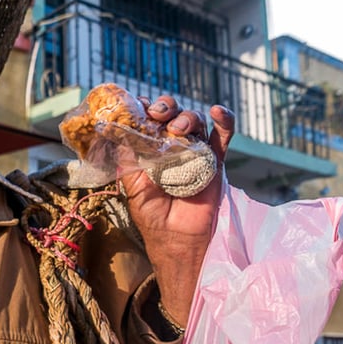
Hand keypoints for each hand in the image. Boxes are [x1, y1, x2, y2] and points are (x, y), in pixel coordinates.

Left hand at [120, 97, 234, 323]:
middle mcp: (172, 147)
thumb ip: (128, 159)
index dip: (143, 108)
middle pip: (171, 115)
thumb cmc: (153, 215)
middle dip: (164, 108)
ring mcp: (195, 152)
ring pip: (195, 121)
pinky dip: (225, 120)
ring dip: (188, 116)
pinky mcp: (216, 161)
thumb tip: (117, 130)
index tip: (137, 104)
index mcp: (149, 150)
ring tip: (179, 128)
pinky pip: (223, 136)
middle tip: (158, 114)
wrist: (180, 239)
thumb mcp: (132, 186)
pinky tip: (219, 111)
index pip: (147, 121)